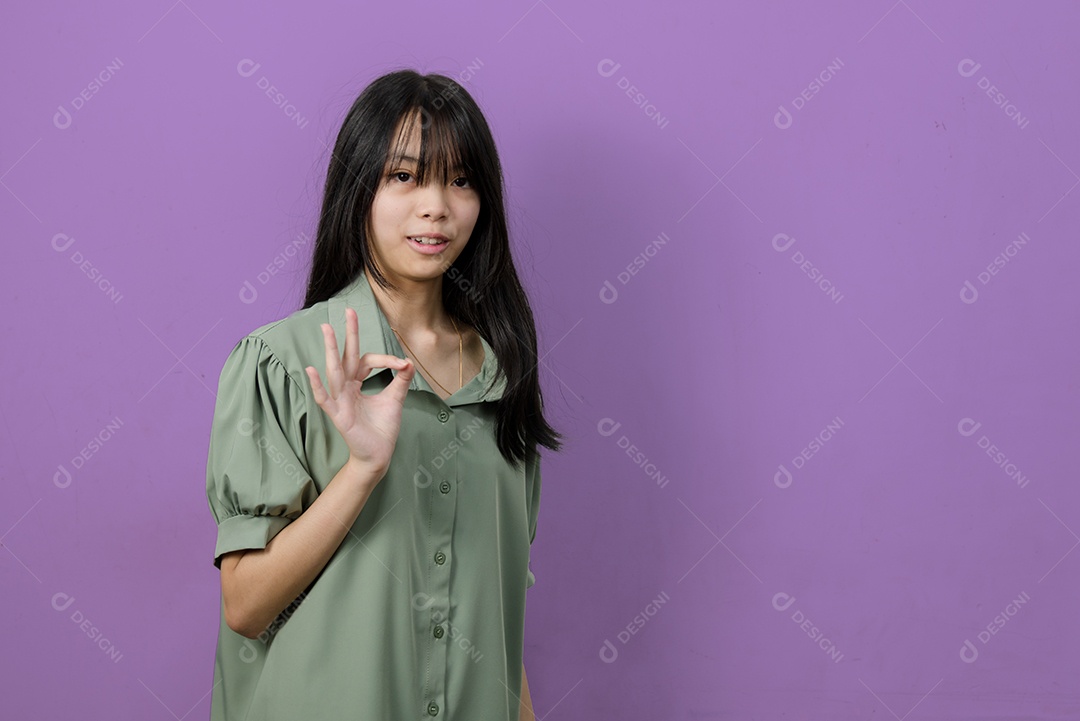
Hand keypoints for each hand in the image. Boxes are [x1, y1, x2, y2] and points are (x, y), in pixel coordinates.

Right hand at [304, 307, 414, 477]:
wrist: (379, 455)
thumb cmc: (383, 428)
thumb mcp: (395, 399)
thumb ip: (401, 380)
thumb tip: (409, 361)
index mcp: (357, 382)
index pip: (367, 360)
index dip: (386, 359)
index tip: (404, 365)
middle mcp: (346, 388)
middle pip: (346, 356)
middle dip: (348, 334)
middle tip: (348, 310)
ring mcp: (340, 400)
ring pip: (334, 371)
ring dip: (330, 350)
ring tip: (327, 329)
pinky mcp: (338, 415)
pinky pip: (325, 398)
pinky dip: (317, 385)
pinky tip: (311, 369)